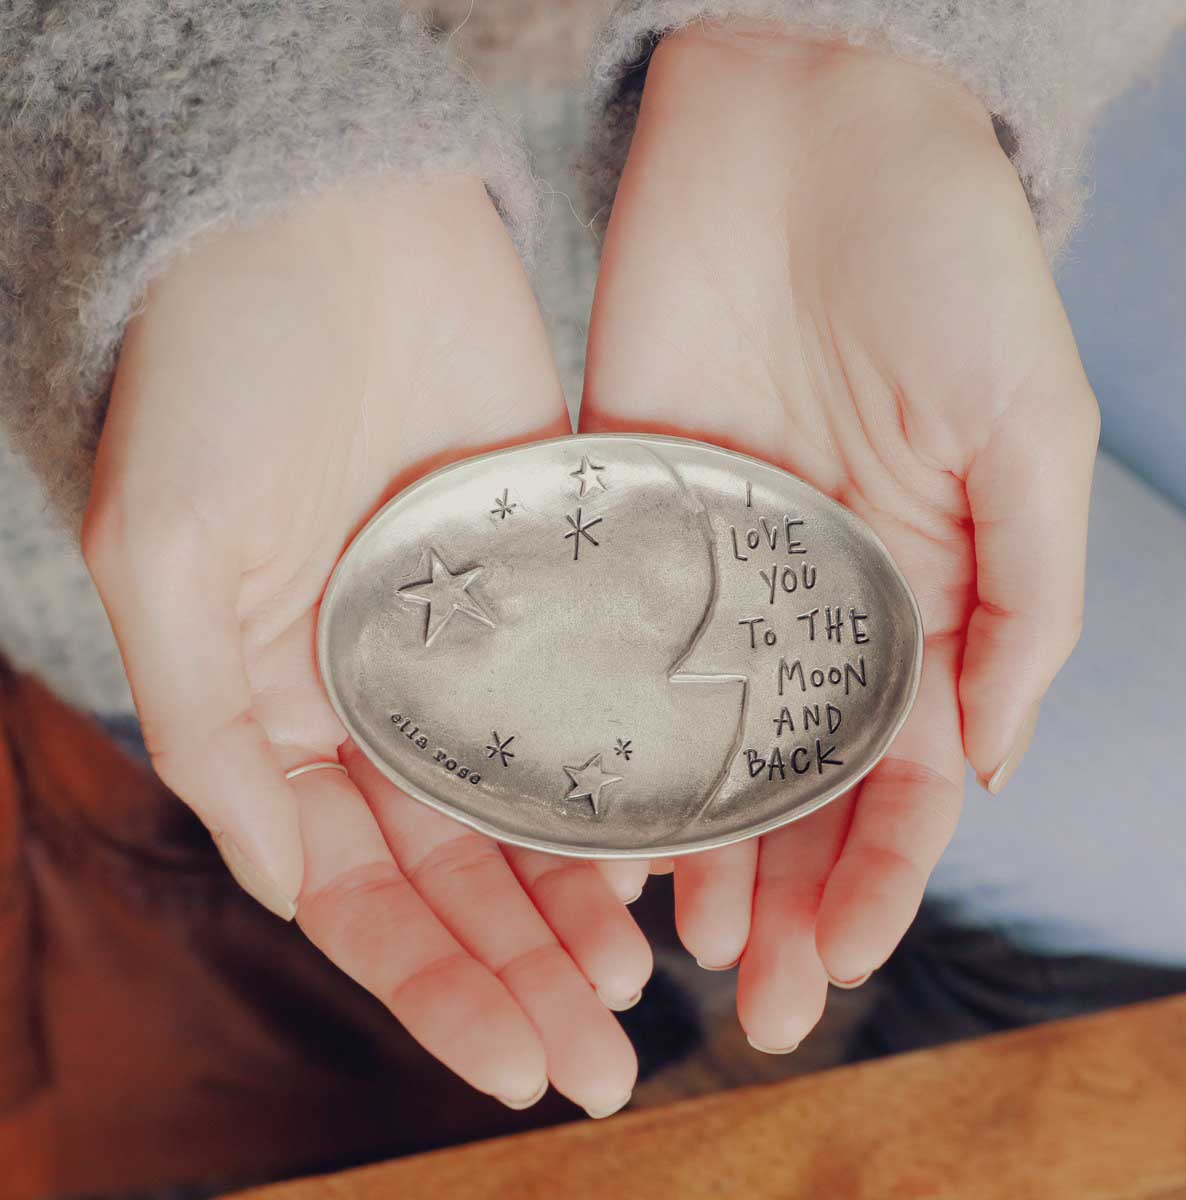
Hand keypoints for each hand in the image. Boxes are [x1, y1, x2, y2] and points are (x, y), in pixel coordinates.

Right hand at [84, 175, 650, 1114]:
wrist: (327, 216)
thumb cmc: (219, 366)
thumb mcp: (170, 551)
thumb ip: (216, 727)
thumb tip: (282, 882)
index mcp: (279, 704)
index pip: (359, 890)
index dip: (437, 988)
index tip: (517, 1067)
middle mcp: (377, 690)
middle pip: (458, 871)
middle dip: (524, 973)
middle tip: (607, 1061)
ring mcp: (470, 640)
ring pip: (532, 806)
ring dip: (581, 904)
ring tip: (645, 988)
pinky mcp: (548, 578)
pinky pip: (591, 706)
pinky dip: (625, 784)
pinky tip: (668, 855)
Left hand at [582, 29, 1097, 1048]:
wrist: (806, 124)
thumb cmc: (941, 257)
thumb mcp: (1028, 426)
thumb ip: (1025, 596)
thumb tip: (991, 758)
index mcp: (916, 585)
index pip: (903, 770)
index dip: (883, 877)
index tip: (845, 968)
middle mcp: (811, 594)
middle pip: (797, 780)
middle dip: (787, 895)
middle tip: (755, 1002)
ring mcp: (712, 562)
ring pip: (701, 737)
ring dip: (696, 847)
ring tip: (676, 946)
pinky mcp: (626, 512)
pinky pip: (615, 646)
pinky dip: (609, 738)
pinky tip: (595, 819)